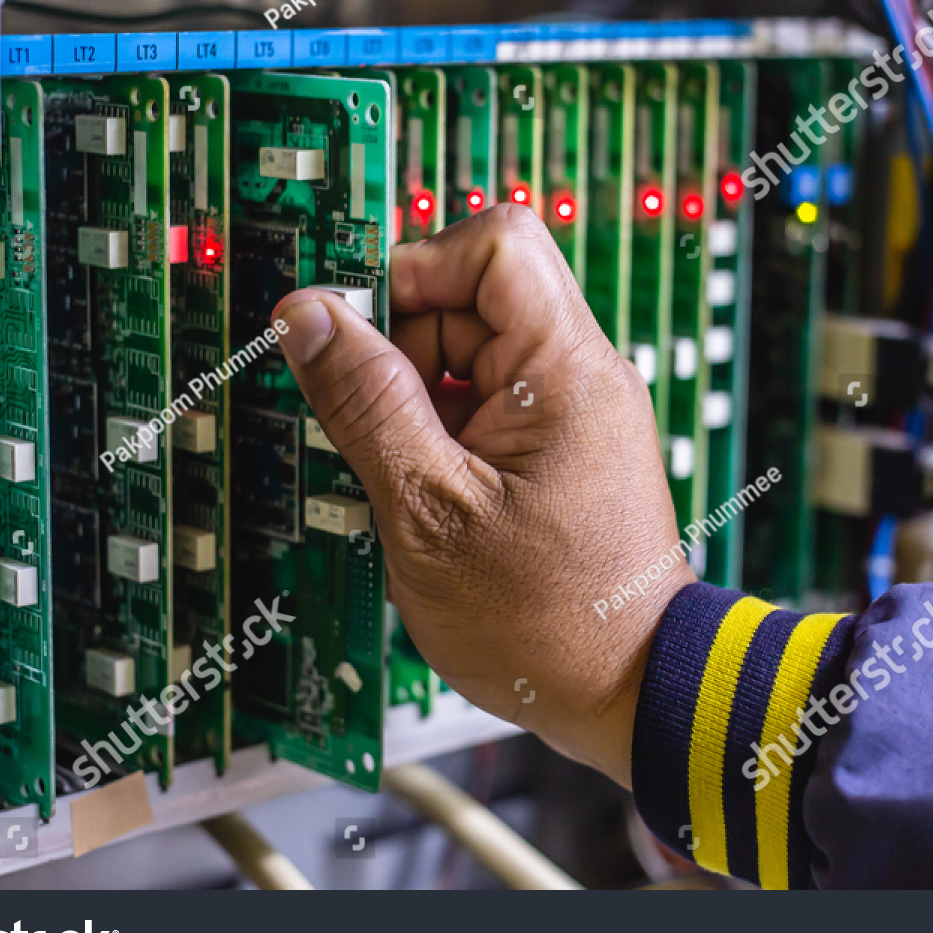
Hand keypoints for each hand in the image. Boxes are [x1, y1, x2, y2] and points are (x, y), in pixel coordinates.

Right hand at [271, 205, 693, 786]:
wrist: (622, 690)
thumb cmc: (548, 621)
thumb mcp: (428, 510)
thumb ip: (366, 402)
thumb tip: (310, 318)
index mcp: (566, 369)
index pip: (495, 241)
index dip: (416, 270)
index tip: (358, 333)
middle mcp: (579, 374)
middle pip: (468, 296)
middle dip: (403, 353)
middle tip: (385, 438)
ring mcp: (570, 409)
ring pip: (465, 352)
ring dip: (414, 403)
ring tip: (413, 483)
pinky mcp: (556, 444)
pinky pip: (480, 401)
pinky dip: (438, 434)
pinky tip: (429, 496)